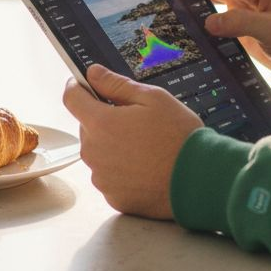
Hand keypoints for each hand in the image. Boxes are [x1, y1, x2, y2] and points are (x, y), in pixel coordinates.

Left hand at [62, 64, 201, 219]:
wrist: (199, 180)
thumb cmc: (179, 137)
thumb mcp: (153, 98)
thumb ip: (117, 84)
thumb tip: (93, 73)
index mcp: (101, 123)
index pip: (71, 98)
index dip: (77, 86)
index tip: (85, 84)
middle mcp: (94, 152)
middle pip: (88, 127)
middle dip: (105, 120)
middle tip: (136, 121)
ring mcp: (102, 178)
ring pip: (99, 153)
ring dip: (113, 146)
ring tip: (146, 148)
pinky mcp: (113, 197)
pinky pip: (110, 177)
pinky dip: (122, 170)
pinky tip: (145, 168)